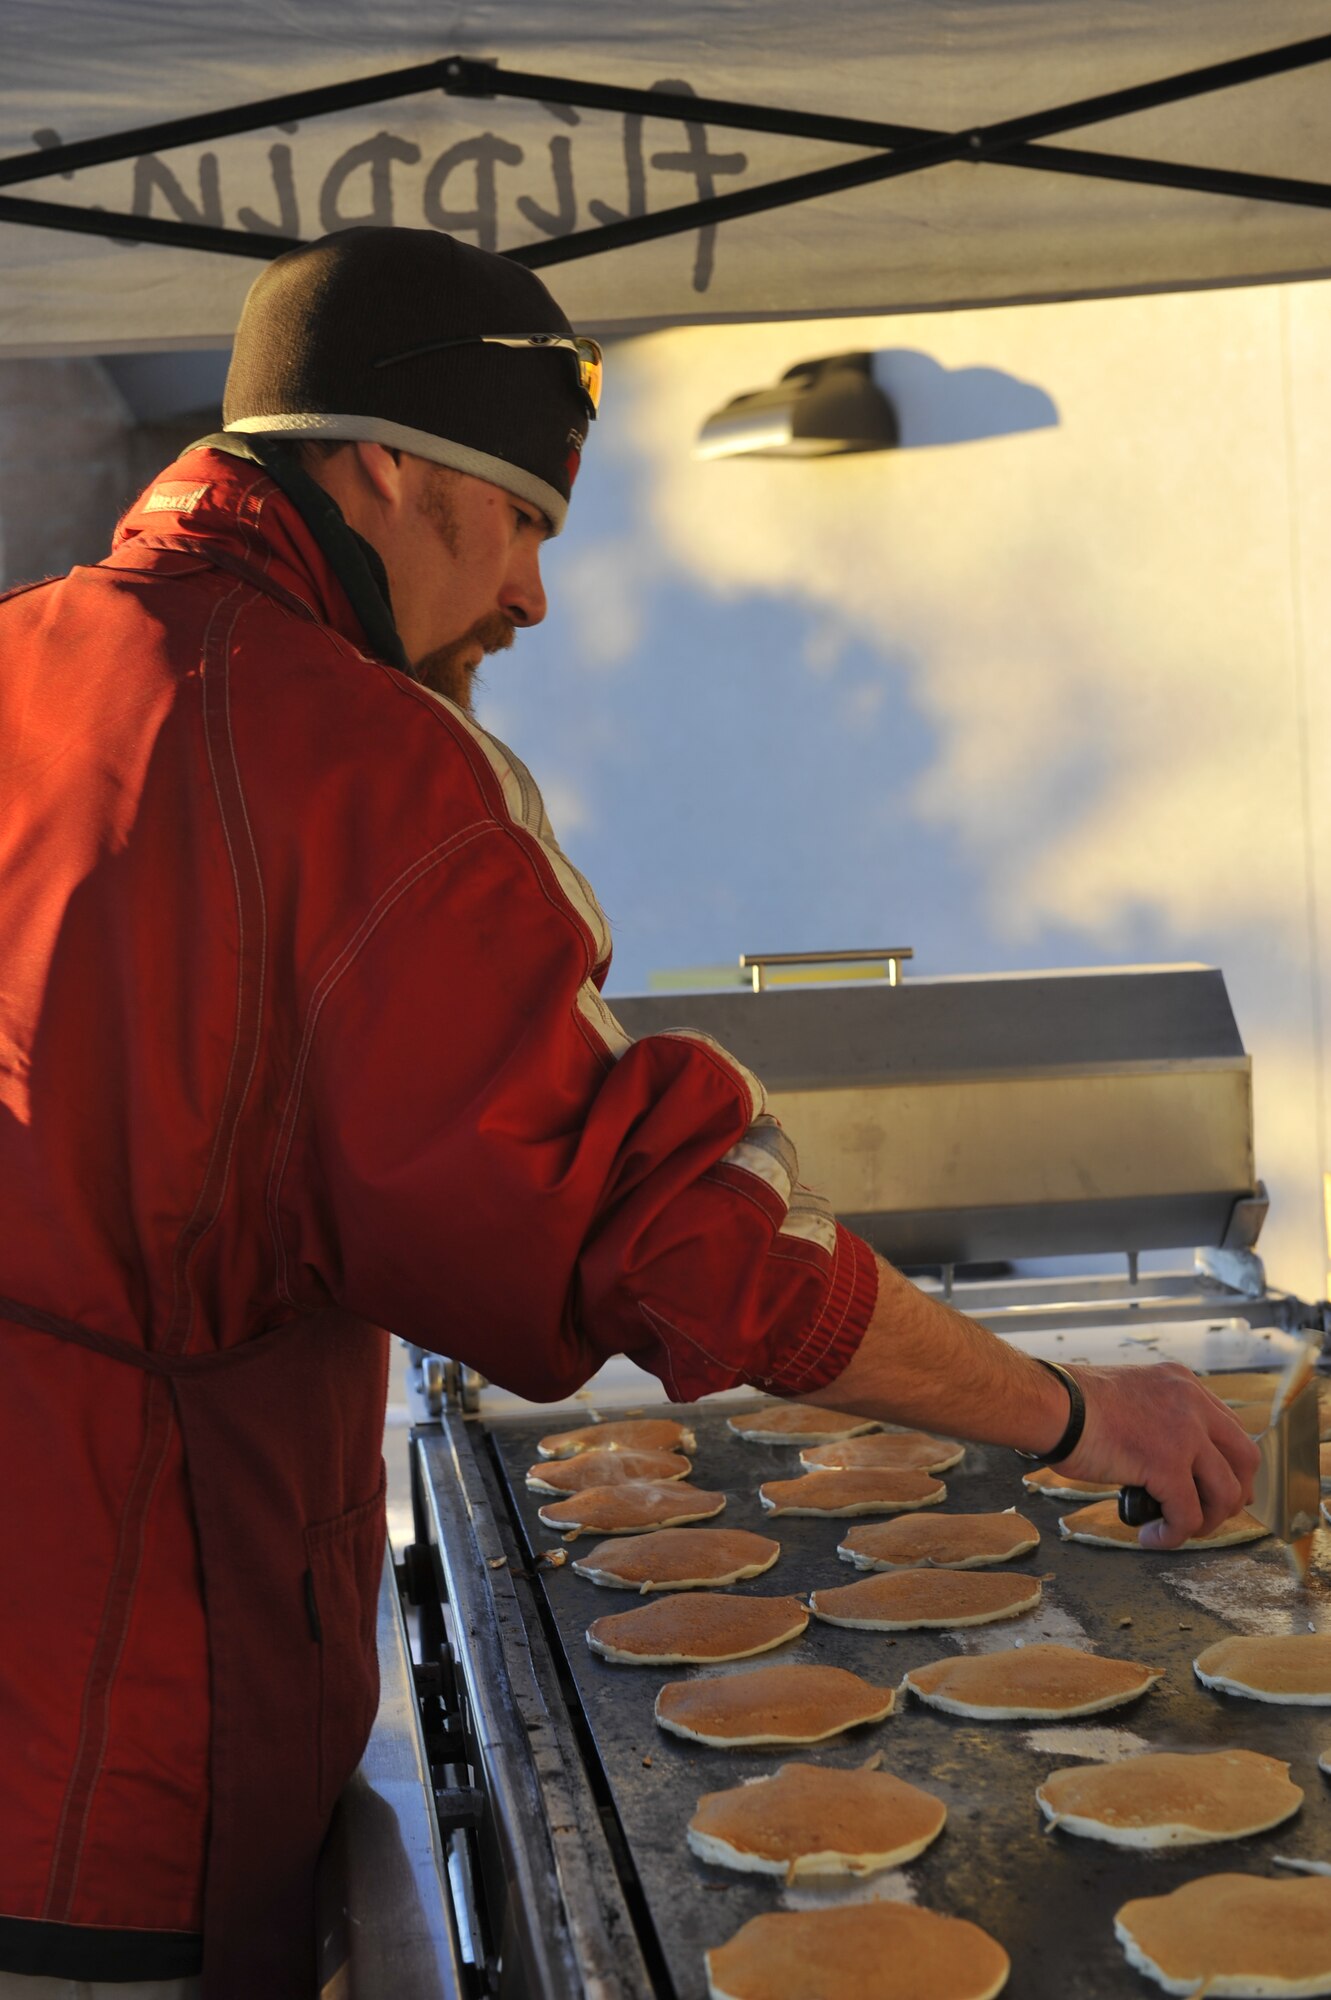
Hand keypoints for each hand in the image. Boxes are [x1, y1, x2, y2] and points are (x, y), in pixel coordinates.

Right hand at [1056, 1362, 1259, 1550]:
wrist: (1052, 1405)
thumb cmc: (1073, 1403)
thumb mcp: (1131, 1396)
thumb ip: (1156, 1419)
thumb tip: (1160, 1462)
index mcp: (1182, 1383)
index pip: (1229, 1428)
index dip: (1227, 1464)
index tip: (1211, 1486)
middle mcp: (1192, 1403)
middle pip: (1245, 1458)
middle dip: (1235, 1493)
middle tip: (1211, 1513)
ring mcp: (1184, 1433)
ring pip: (1226, 1491)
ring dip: (1208, 1520)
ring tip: (1177, 1528)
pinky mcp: (1166, 1464)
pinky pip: (1187, 1514)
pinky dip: (1173, 1534)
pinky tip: (1152, 1537)